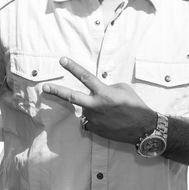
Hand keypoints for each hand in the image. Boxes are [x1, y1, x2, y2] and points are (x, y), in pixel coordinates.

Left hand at [42, 57, 156, 143]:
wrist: (143, 129)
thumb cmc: (135, 106)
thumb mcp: (122, 89)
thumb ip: (106, 87)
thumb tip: (96, 91)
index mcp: (104, 93)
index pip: (85, 77)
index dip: (73, 67)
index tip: (62, 60)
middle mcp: (96, 106)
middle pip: (72, 97)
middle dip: (57, 91)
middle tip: (45, 87)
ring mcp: (94, 119)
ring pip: (86, 109)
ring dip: (93, 108)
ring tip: (110, 113)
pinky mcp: (94, 129)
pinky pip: (90, 120)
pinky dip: (96, 118)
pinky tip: (108, 121)